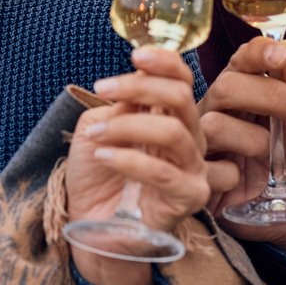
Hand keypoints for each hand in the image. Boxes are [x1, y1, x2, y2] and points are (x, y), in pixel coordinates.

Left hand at [65, 47, 209, 284]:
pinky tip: (103, 157)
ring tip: (95, 135)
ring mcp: (193, 170)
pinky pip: (163, 173)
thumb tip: (135, 84)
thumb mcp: (99, 128)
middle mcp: (189, 140)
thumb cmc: (97, 178)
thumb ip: (119, 104)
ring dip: (127, 125)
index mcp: (171, 118)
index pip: (182, 80)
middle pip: (181, 98)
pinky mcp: (188, 199)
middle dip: (141, 86)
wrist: (92, 229)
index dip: (164, 61)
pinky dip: (128, 159)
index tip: (135, 55)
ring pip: (172, 132)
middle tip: (104, 87)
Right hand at [198, 37, 285, 258]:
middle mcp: (220, 109)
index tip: (281, 55)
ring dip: (252, 138)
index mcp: (247, 88)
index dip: (258, 54)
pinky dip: (232, 172)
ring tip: (271, 155)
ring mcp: (206, 141)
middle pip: (226, 86)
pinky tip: (244, 180)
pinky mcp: (199, 176)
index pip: (242, 60)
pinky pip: (204, 164)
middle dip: (268, 95)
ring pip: (213, 123)